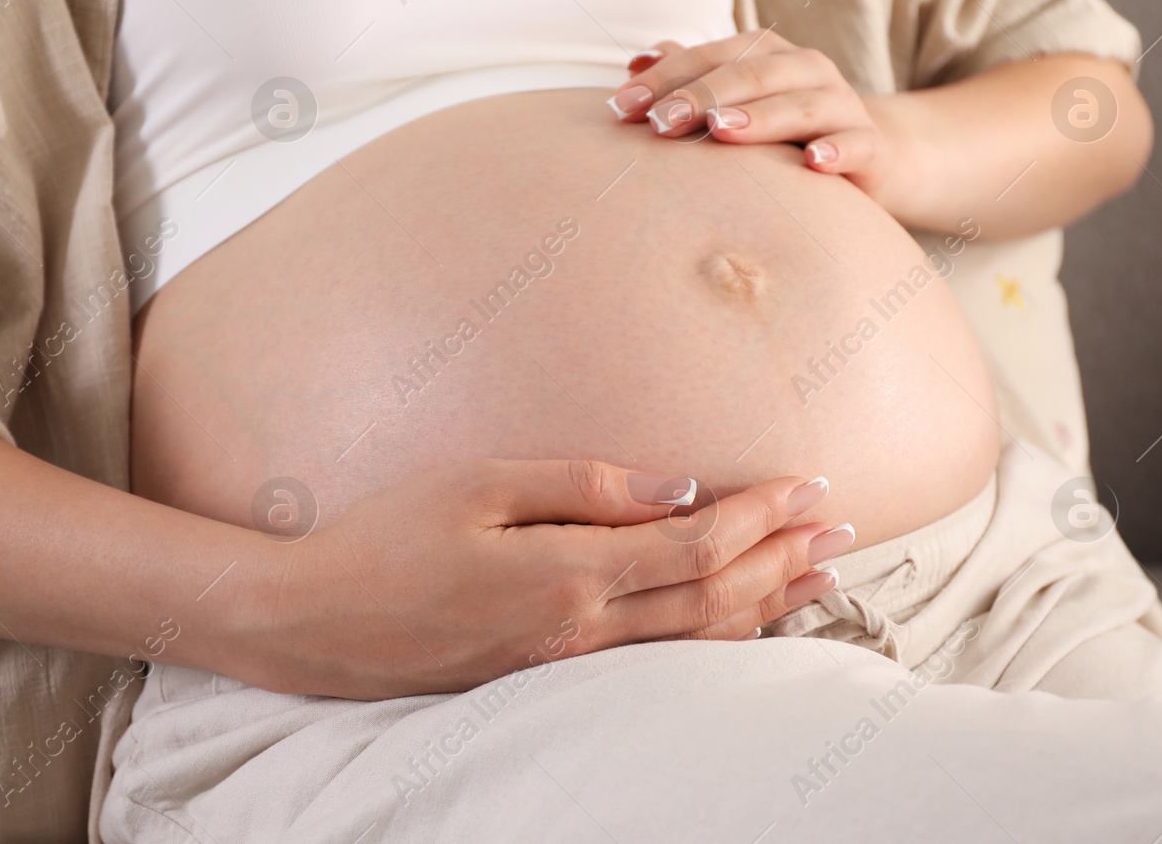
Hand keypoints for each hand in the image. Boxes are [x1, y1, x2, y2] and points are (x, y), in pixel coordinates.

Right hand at [228, 459, 849, 698]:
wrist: (316, 625)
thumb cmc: (387, 539)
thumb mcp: (479, 483)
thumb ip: (585, 484)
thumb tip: (678, 485)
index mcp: (568, 572)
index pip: (697, 545)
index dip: (761, 516)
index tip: (808, 484)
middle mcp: (582, 628)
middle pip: (713, 599)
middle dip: (786, 560)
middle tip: (844, 531)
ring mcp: (567, 663)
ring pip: (694, 641)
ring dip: (766, 606)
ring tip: (820, 580)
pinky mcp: (547, 677)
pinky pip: (656, 662)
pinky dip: (714, 640)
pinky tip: (737, 624)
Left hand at [606, 32, 923, 210]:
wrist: (875, 155)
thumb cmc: (786, 129)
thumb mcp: (739, 102)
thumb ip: (691, 78)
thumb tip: (635, 60)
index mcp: (768, 54)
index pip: (710, 57)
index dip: (666, 78)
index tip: (622, 107)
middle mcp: (807, 70)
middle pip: (751, 75)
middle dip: (703, 97)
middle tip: (661, 122)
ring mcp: (842, 106)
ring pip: (801, 105)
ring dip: (761, 117)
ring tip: (722, 131)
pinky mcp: (871, 146)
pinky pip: (857, 145)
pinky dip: (838, 151)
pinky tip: (813, 165)